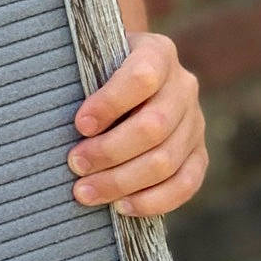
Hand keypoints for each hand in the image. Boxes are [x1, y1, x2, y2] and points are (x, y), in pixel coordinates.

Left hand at [66, 31, 206, 216]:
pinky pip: (185, 184)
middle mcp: (183, 86)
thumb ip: (83, 83)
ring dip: (121, 182)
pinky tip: (121, 206)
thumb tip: (62, 126)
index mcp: (157, 53)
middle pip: (153, 127)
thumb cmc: (97, 75)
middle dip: (109, 152)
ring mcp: (195, 122)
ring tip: (85, 192)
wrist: (127, 83)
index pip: (142, 78)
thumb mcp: (91, 64)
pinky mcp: (198, 153)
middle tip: (75, 165)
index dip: (110, 104)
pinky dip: (152, 200)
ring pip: (165, 161)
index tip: (79, 124)